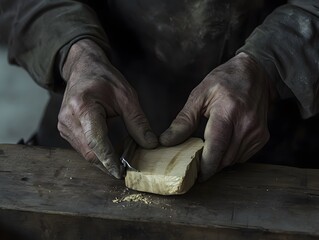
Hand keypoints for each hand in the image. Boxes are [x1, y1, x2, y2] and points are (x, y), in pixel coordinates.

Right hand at [58, 39, 157, 178]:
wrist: (83, 69)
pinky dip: (97, 153)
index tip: (120, 173)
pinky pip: (83, 148)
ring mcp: (64, 126)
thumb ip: (137, 121)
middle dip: (108, 163)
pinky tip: (111, 152)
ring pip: (86, 153)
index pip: (96, 141)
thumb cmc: (105, 78)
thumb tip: (150, 144)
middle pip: (90, 152)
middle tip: (128, 169)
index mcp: (83, 107)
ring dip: (103, 160)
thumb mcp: (127, 96)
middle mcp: (68, 119)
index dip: (109, 159)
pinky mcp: (65, 130)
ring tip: (122, 161)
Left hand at [160, 52, 274, 180]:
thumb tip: (167, 141)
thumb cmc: (224, 81)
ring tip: (208, 153)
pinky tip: (223, 145)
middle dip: (209, 166)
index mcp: (227, 112)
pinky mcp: (262, 137)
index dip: (204, 166)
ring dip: (219, 161)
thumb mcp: (199, 95)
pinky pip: (243, 156)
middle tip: (195, 164)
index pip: (216, 148)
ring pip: (233, 160)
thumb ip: (184, 120)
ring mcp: (257, 132)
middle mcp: (246, 125)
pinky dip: (230, 156)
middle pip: (225, 159)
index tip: (193, 175)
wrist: (255, 73)